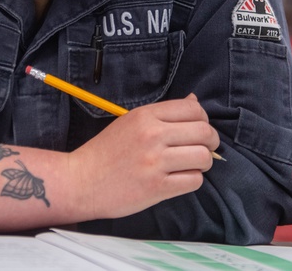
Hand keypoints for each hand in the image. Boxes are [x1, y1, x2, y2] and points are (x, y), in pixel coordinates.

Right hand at [68, 94, 219, 219]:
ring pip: (203, 157)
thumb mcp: (131, 122)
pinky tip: (180, 179)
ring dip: (203, 162)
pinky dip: (192, 180)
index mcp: (146, 116)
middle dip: (210, 141)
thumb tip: (194, 102)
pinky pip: (194, 181)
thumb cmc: (106, 152)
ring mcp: (155, 162)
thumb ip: (163, 113)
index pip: (193, 110)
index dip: (203, 120)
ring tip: (190, 165)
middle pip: (204, 132)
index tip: (199, 130)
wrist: (80, 181)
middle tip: (204, 148)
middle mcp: (153, 135)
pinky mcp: (157, 188)